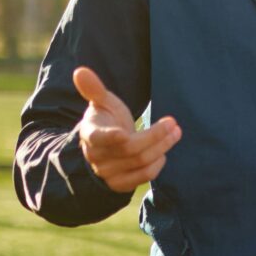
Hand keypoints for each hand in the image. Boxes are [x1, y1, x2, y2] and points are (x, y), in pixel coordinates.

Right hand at [74, 67, 181, 191]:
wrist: (104, 148)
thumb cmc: (106, 121)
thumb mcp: (101, 103)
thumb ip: (94, 89)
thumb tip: (80, 71)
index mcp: (90, 134)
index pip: (98, 138)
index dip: (110, 137)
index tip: (124, 133)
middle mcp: (97, 156)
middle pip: (130, 148)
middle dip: (154, 135)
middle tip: (172, 123)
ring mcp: (108, 172)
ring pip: (140, 162)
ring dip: (162, 147)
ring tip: (175, 132)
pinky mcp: (120, 184)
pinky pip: (143, 177)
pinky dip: (157, 165)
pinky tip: (163, 152)